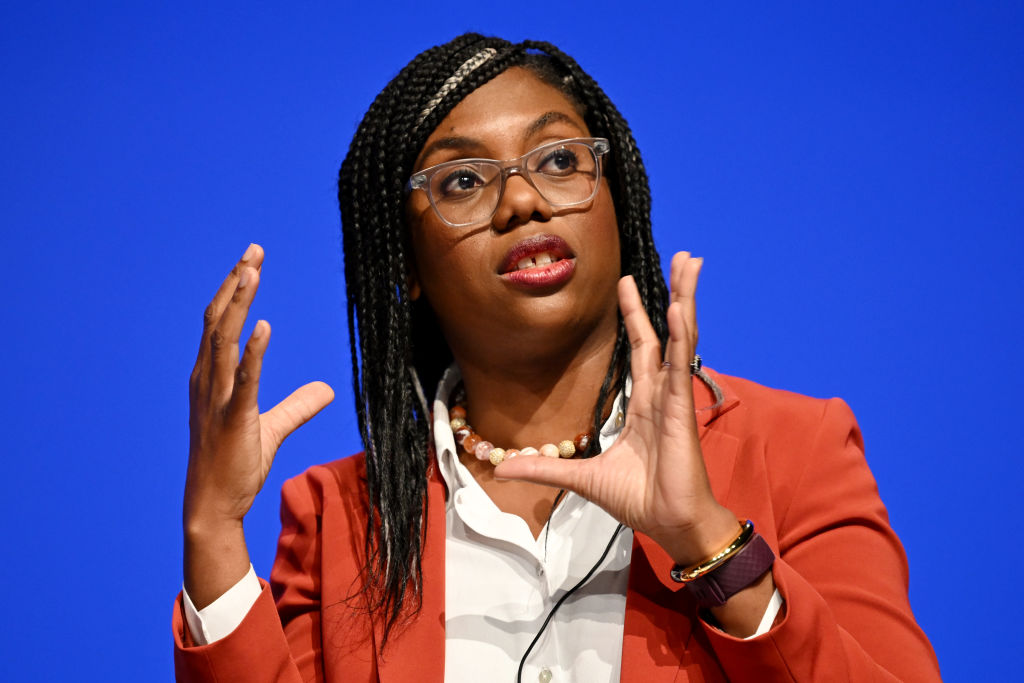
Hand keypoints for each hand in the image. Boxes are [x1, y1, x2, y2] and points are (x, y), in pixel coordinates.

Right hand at [184, 244, 333, 532]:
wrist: (212, 506)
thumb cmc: (234, 464)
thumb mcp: (272, 427)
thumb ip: (298, 405)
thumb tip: (327, 389)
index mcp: (211, 377)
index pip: (219, 323)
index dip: (233, 290)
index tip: (250, 260)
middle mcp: (207, 381)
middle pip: (218, 320)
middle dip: (236, 283)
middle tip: (253, 251)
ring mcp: (217, 399)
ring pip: (223, 339)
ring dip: (237, 303)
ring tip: (251, 270)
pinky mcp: (233, 419)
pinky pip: (243, 379)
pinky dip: (252, 351)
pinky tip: (264, 325)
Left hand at [495, 252, 737, 565]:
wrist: (670, 525)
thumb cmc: (639, 500)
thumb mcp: (580, 477)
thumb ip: (544, 467)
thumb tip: (502, 468)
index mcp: (644, 404)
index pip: (641, 348)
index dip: (636, 315)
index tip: (626, 283)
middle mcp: (661, 394)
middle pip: (665, 331)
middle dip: (673, 292)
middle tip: (683, 256)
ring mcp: (674, 398)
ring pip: (680, 337)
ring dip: (685, 299)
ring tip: (692, 263)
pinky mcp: (681, 410)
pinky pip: (680, 365)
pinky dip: (682, 335)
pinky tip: (682, 308)